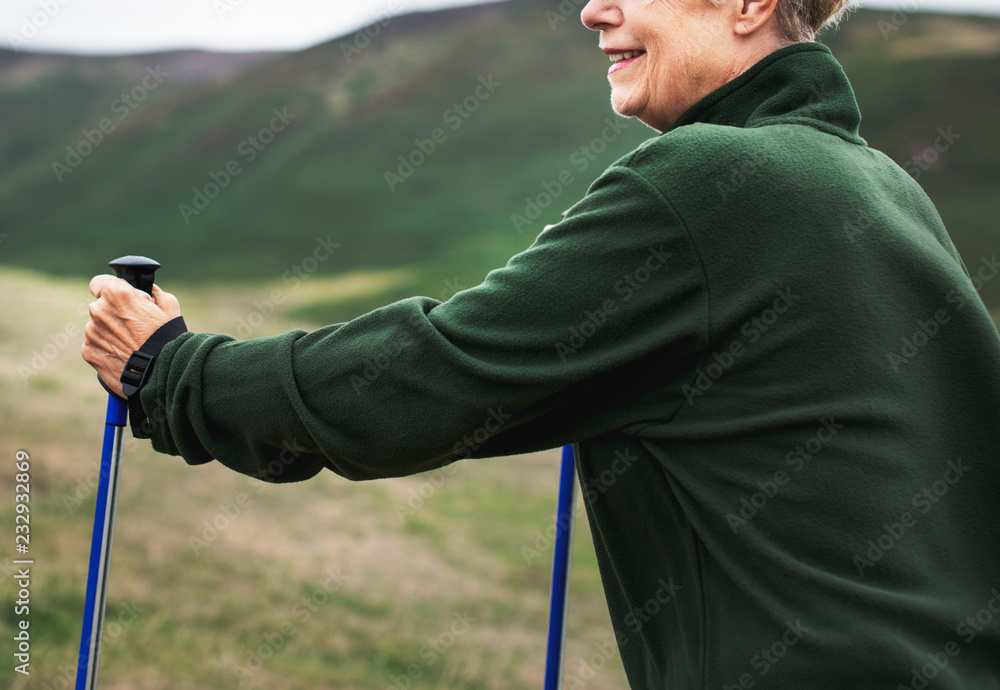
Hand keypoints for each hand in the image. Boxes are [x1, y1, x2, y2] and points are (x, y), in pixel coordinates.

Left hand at [82, 276, 181, 397]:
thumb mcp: (169, 307)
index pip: (99, 282)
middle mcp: (99, 310)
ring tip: (131, 346)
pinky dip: (106, 349)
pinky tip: (124, 356)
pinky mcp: (88, 351)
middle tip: (134, 327)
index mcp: (117, 294)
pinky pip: (95, 345)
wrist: (160, 374)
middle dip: (114, 314)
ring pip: (98, 327)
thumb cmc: (168, 338)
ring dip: (111, 332)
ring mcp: (91, 332)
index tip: (118, 298)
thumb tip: (147, 289)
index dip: (109, 289)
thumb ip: (154, 292)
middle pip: (100, 306)